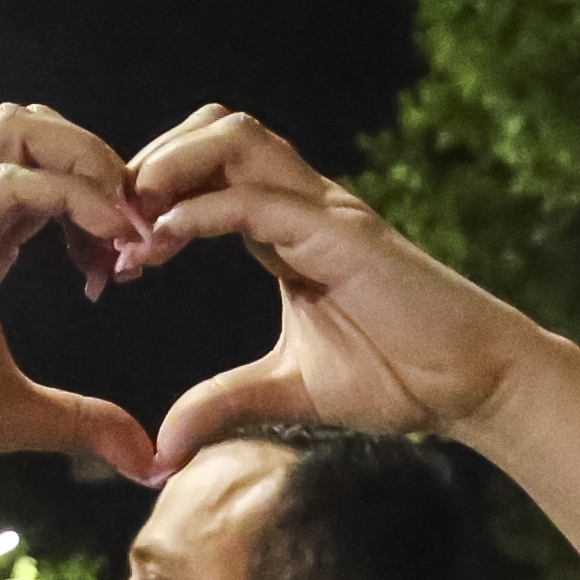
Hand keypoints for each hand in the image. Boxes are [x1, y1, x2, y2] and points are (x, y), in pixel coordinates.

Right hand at [0, 107, 157, 487]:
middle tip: (137, 232)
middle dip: (102, 161)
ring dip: (87, 163)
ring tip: (123, 227)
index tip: (134, 262)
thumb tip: (144, 458)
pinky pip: (10, 182)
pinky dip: (70, 197)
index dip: (105, 200)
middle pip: (37, 125)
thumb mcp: (16, 414)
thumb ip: (81, 421)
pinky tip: (103, 244)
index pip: (50, 170)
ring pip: (21, 127)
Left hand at [116, 107, 547, 469]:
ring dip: (170, 166)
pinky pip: (258, 198)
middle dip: (148, 165)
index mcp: (287, 229)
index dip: (150, 203)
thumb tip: (163, 448)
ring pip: (233, 137)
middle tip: (107, 225)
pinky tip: (162, 239)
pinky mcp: (342, 233)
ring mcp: (325, 209)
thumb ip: (222, 404)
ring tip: (129, 217)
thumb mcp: (286, 392)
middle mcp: (303, 203)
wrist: (473, 382)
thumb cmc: (398, 379)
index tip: (112, 259)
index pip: (205, 175)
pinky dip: (202, 208)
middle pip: (211, 131)